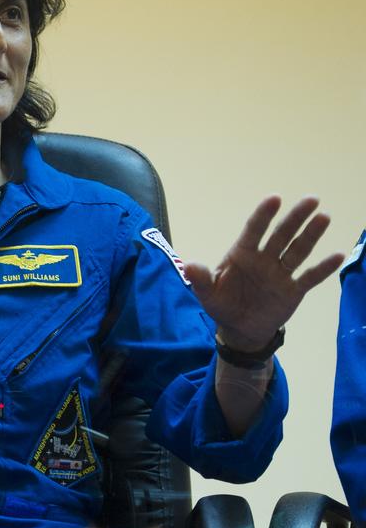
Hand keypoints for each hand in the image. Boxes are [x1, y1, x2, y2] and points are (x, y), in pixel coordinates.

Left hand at [184, 195, 343, 350]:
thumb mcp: (207, 294)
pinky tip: (337, 255)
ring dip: (311, 235)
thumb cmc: (222, 304)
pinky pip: (310, 277)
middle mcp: (264, 259)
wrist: (239, 329)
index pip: (254, 230)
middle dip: (295, 218)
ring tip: (324, 217)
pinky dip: (323, 268)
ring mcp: (280, 273)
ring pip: (298, 250)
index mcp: (242, 254)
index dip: (263, 215)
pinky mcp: (293, 290)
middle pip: (282, 235)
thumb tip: (189, 265)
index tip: (275, 198)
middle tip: (312, 199)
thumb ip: (201, 279)